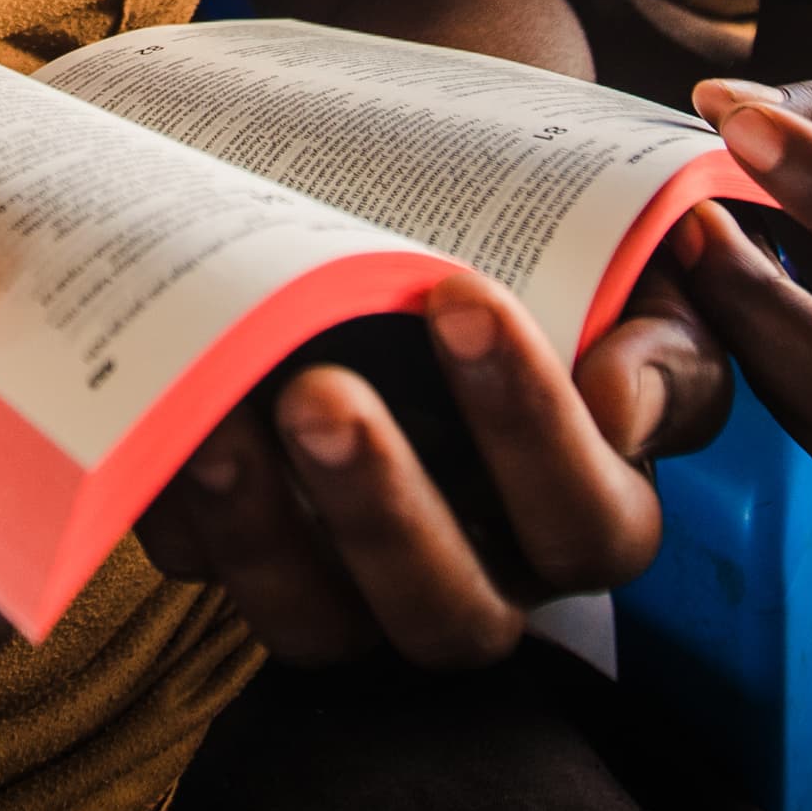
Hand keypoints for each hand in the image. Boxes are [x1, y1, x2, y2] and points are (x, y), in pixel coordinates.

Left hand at [134, 265, 724, 668]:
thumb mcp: (630, 263)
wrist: (427, 186)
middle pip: (449, 613)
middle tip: (320, 391)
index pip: (588, 516)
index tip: (463, 296)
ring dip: (262, 532)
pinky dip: (177, 508)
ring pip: (319, 625)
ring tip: (220, 422)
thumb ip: (655, 329)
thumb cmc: (547, 234)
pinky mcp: (252, 552)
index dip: (531, 425)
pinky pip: (208, 572)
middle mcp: (483, 570)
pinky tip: (155, 418)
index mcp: (591, 509)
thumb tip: (620, 405)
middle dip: (381, 510)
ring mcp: (357, 576)